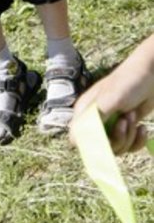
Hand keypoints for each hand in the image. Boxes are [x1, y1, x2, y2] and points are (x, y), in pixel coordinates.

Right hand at [71, 36, 153, 154]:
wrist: (151, 75)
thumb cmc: (127, 82)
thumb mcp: (109, 100)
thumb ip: (93, 120)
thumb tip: (75, 141)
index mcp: (85, 110)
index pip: (77, 136)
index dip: (90, 145)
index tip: (107, 143)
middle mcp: (96, 119)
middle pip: (100, 147)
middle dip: (117, 138)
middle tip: (124, 122)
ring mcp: (111, 124)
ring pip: (116, 147)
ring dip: (129, 136)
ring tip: (133, 117)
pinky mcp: (125, 128)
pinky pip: (129, 146)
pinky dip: (138, 141)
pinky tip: (142, 127)